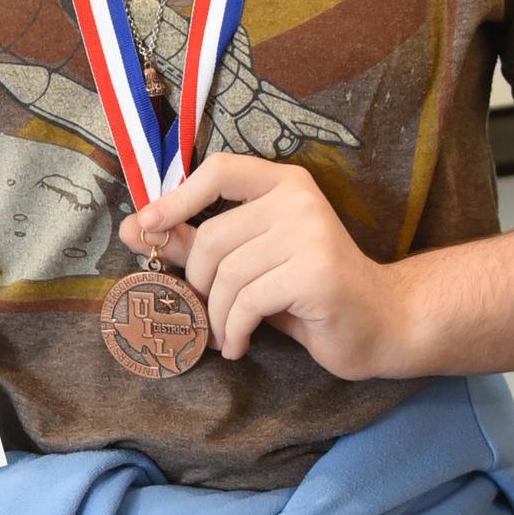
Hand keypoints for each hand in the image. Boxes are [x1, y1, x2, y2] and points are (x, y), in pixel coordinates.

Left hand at [123, 153, 411, 380]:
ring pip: (228, 274)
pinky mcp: (316, 273)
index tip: (147, 228)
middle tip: (205, 313)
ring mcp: (311, 234)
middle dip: (198, 284)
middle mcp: (298, 200)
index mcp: (283, 184)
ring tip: (226, 336)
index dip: (176, 197)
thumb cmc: (307, 292)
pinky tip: (240, 345)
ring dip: (217, 317)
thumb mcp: (248, 262)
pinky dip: (235, 331)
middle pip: (213, 236)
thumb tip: (134, 229)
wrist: (379, 322)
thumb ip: (195, 242)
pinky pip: (249, 302)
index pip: (219, 170)